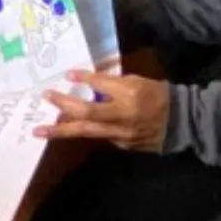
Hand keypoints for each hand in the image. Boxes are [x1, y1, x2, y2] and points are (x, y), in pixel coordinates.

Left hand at [36, 69, 170, 151]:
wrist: (179, 123)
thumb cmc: (157, 95)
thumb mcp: (137, 81)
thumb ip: (111, 83)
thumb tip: (86, 80)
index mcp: (130, 95)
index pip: (101, 85)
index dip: (84, 79)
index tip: (67, 75)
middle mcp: (123, 116)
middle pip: (87, 114)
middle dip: (64, 106)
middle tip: (45, 98)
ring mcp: (121, 134)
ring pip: (87, 132)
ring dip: (62, 130)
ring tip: (40, 130)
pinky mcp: (121, 145)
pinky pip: (99, 136)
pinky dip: (84, 131)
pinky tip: (70, 129)